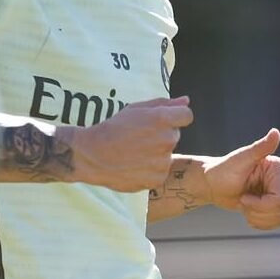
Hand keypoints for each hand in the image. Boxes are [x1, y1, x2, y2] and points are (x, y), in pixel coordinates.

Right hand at [69, 96, 193, 191]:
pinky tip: (134, 164)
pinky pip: (161, 170)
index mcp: (161, 119)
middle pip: (175, 134)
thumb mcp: (135, 109)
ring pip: (167, 153)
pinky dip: (151, 168)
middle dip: (162, 134)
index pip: (187, 115)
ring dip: (156, 152)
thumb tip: (186, 100)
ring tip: (134, 152)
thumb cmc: (113, 128)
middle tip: (139, 137)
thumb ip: (164, 103)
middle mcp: (166, 139)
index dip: (176, 117)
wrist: (92, 155)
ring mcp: (163, 161)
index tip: (162, 121)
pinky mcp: (157, 178)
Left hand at [202, 128, 279, 229]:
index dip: (260, 205)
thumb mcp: (240, 160)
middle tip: (242, 200)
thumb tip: (275, 132)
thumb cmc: (223, 170)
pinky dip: (261, 222)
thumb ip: (259, 148)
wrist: (214, 184)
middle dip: (258, 211)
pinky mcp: (278, 203)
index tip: (243, 197)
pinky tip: (249, 212)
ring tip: (245, 204)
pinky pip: (278, 222)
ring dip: (258, 217)